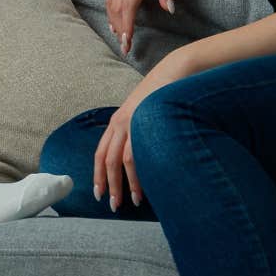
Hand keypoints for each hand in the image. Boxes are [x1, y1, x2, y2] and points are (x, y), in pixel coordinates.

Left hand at [92, 59, 186, 211]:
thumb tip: (143, 153)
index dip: (98, 174)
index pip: (101, 152)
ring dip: (124, 184)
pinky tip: (142, 187)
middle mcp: (120, 122)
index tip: (99, 192)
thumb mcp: (145, 112)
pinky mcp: (145, 123)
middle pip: (106, 160)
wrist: (176, 71)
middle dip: (107, 184)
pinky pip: (137, 154)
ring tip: (130, 202)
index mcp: (117, 121)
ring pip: (120, 161)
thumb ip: (139, 130)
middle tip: (111, 205)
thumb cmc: (165, 93)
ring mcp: (132, 123)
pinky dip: (137, 174)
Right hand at [106, 0, 180, 55]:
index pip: (129, 4)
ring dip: (114, 21)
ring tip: (120, 38)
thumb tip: (168, 11)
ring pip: (111, 1)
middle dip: (120, 28)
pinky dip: (111, 11)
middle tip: (125, 48)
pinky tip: (115, 23)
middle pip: (117, 6)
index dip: (127, 24)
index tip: (128, 40)